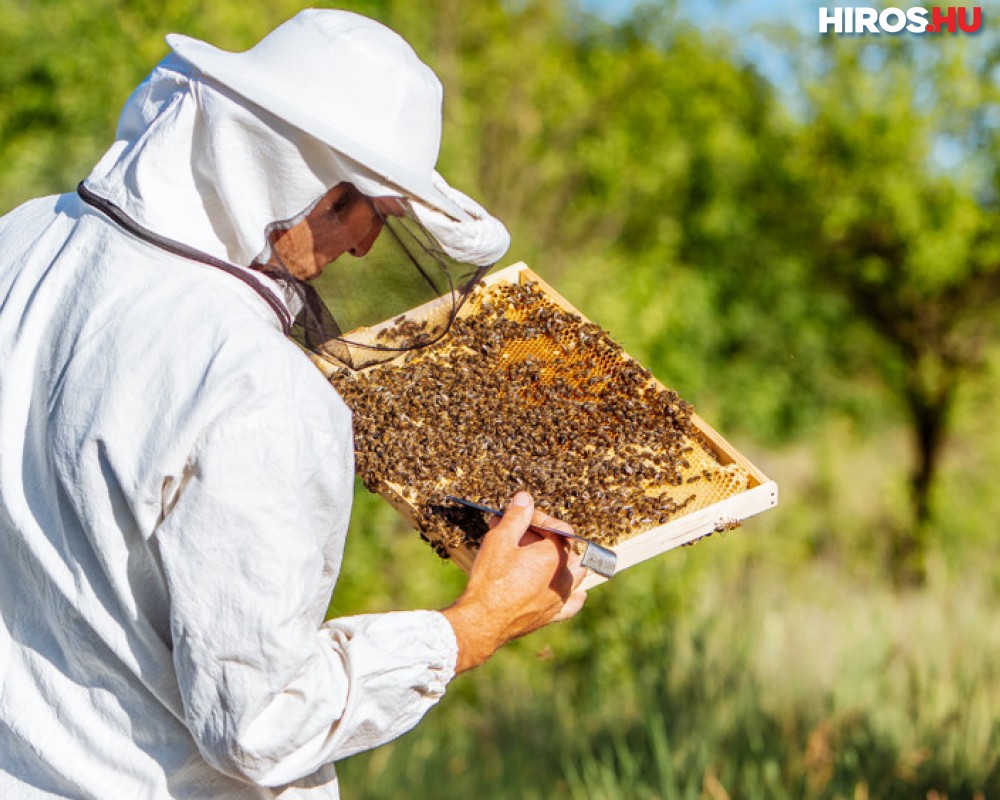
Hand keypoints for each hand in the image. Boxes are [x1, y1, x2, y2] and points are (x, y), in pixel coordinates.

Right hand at [441, 492, 587, 672]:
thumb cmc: (491, 579)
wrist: (483, 620)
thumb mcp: (500, 540)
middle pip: (568, 548)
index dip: (540, 518)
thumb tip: (525, 499)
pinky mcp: (554, 615)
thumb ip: (516, 517)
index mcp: (556, 555)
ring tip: (538, 555)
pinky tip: (567, 588)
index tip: (521, 516)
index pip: (558, 528)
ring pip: (575, 572)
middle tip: (524, 536)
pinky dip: (573, 592)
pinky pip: (573, 602)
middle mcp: (565, 576)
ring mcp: (562, 597)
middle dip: (548, 538)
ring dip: (561, 560)